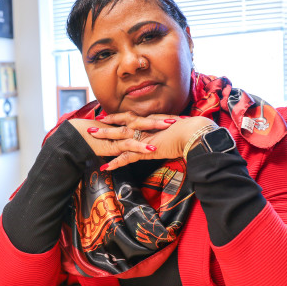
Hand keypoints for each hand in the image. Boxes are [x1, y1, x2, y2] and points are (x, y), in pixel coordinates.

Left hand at [81, 111, 216, 169]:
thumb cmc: (191, 130)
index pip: (131, 118)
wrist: (195, 133)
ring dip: (105, 140)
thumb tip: (166, 128)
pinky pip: (128, 157)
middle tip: (90, 127)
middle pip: (121, 125)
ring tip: (91, 141)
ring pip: (120, 138)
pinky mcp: (147, 150)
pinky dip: (117, 163)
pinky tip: (107, 167)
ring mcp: (145, 138)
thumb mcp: (176, 127)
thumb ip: (167, 127)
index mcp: (151, 121)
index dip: (118, 118)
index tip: (106, 118)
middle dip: (105, 127)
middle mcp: (146, 127)